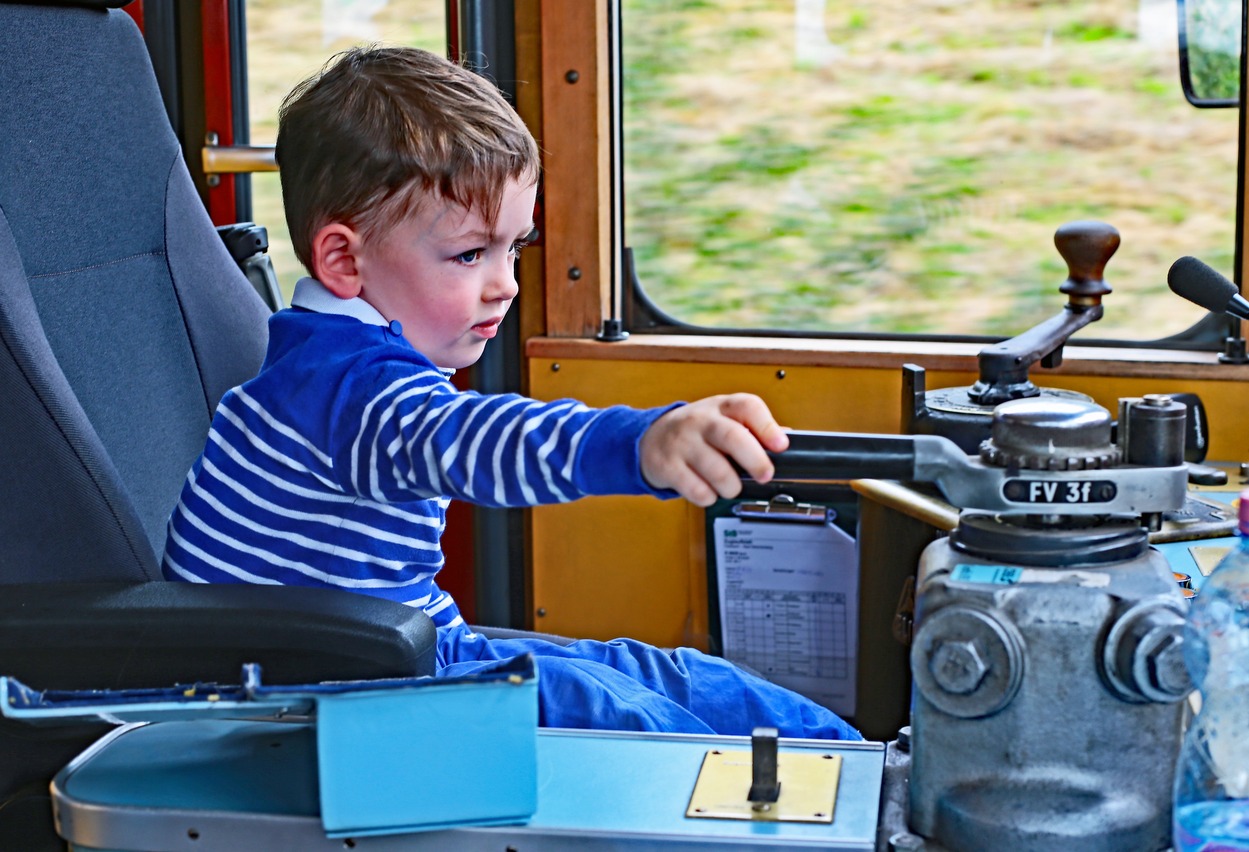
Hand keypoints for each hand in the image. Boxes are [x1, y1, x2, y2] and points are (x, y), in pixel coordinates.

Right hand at [639, 394, 789, 506]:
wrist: (650, 439)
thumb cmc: (696, 432)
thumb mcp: (723, 420)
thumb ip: (753, 428)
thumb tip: (787, 437)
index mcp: (720, 407)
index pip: (747, 406)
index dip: (767, 426)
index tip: (781, 445)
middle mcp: (700, 421)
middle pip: (733, 437)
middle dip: (756, 461)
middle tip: (765, 475)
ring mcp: (682, 443)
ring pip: (717, 471)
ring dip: (731, 487)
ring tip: (731, 487)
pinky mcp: (667, 466)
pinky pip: (697, 490)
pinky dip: (709, 497)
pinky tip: (707, 490)